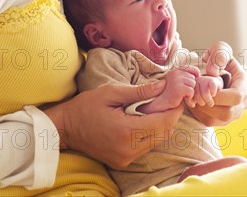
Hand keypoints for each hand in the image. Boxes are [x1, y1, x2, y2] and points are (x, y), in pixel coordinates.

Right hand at [41, 80, 182, 169]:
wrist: (66, 128)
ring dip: (162, 125)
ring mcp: (126, 158)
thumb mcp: (111, 93)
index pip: (162, 123)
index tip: (180, 96)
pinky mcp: (123, 161)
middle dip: (171, 116)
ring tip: (160, 106)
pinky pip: (145, 147)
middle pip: (163, 134)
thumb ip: (139, 92)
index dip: (175, 110)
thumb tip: (162, 87)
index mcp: (126, 131)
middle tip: (173, 99)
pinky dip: (151, 133)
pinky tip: (147, 119)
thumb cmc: (86, 106)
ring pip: (156, 141)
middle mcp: (129, 149)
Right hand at [162, 66, 199, 108]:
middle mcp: (176, 73)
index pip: (193, 69)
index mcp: (176, 70)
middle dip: (191, 86)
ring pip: (193, 84)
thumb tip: (199, 73)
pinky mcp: (179, 88)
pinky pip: (191, 91)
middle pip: (193, 78)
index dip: (195, 76)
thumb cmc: (174, 91)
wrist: (165, 101)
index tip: (191, 83)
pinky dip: (189, 96)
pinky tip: (183, 97)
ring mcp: (177, 80)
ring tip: (183, 94)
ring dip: (190, 91)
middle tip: (183, 91)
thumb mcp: (179, 80)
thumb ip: (187, 75)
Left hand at [192, 41, 246, 126]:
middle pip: (228, 113)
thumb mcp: (220, 49)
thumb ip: (219, 55)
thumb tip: (213, 72)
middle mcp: (243, 102)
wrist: (214, 69)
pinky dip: (199, 113)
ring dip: (202, 109)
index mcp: (245, 84)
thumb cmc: (218, 58)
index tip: (206, 88)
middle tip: (195, 93)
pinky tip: (194, 101)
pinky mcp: (224, 120)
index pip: (237, 97)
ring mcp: (235, 113)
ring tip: (193, 96)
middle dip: (209, 104)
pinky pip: (211, 122)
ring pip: (219, 120)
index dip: (219, 95)